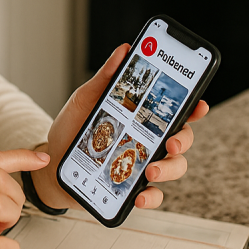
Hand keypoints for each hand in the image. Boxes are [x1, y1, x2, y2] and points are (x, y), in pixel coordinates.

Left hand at [30, 44, 208, 210]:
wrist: (50, 163)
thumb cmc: (72, 128)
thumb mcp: (84, 99)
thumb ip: (105, 78)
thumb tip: (123, 50)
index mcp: (141, 117)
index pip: (175, 110)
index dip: (192, 107)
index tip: (198, 105)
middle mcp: (148, 140)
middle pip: (182, 139)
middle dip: (183, 141)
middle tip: (170, 143)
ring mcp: (142, 164)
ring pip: (174, 168)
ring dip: (169, 170)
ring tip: (150, 171)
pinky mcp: (131, 187)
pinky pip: (154, 195)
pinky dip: (152, 197)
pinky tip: (140, 196)